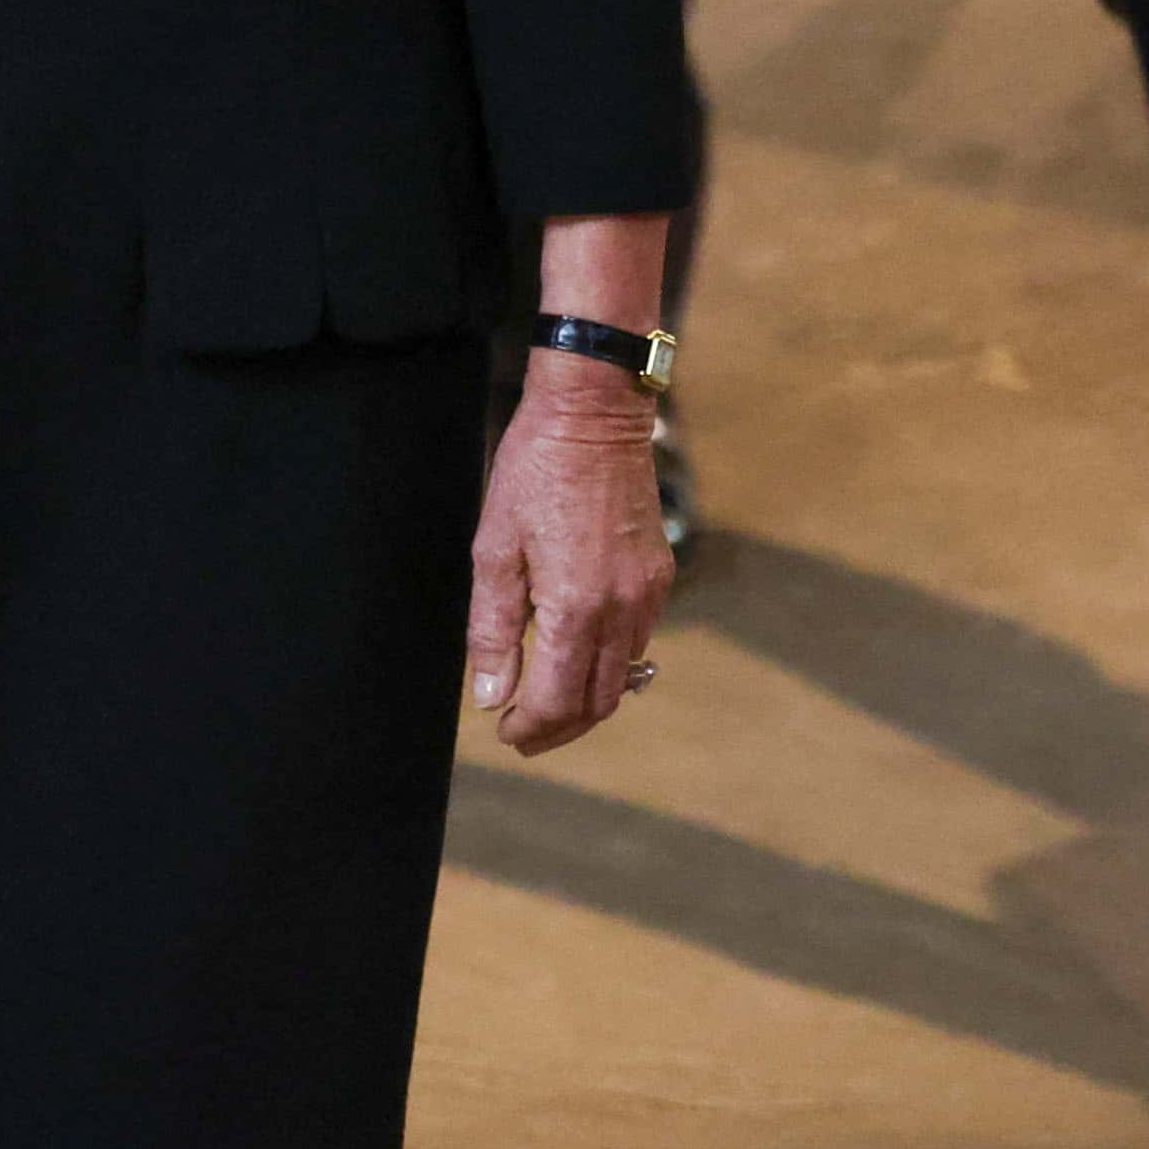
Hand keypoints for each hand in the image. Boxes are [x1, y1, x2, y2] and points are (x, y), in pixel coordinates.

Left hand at [467, 359, 671, 754]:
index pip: (557, 700)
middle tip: (522, 734)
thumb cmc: (535, 472)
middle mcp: (623, 609)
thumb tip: (489, 694)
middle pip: (598, 702)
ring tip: (545, 703)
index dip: (529, 728)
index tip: (504, 732)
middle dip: (559, 729)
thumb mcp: (494, 549)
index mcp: (576, 606)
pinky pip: (638, 640)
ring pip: (624, 676)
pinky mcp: (659, 575)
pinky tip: (576, 655)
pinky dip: (608, 663)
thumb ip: (492, 629)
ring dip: (586, 701)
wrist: (595, 415)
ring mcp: (648, 593)